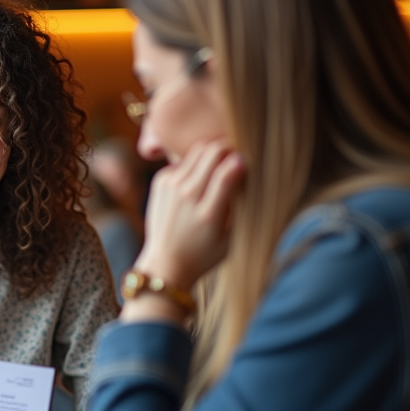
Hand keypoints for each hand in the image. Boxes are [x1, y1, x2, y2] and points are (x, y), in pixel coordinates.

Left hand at [135, 140, 244, 289]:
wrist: (165, 262)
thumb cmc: (205, 252)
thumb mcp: (231, 237)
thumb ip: (241, 204)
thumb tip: (246, 169)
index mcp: (208, 214)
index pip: (228, 172)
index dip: (242, 160)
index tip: (249, 161)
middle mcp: (187, 197)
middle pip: (212, 152)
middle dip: (230, 148)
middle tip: (237, 157)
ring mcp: (171, 187)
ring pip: (198, 150)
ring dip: (213, 152)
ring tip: (222, 164)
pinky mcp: (160, 182)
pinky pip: (184, 161)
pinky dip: (196, 164)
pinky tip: (200, 179)